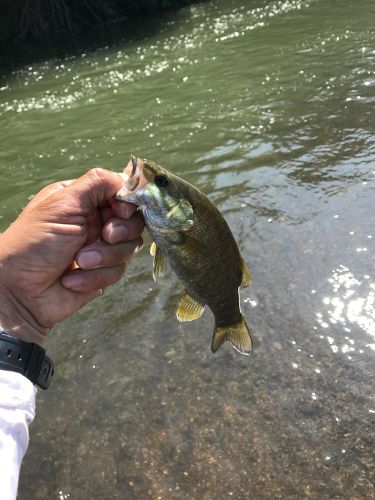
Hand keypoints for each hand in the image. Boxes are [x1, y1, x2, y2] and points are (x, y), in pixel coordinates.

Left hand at [0, 168, 143, 344]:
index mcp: (84, 200)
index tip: (120, 211)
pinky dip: (95, 277)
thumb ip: (97, 184)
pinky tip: (71, 280)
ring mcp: (100, 248)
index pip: (122, 193)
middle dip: (120, 231)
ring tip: (80, 261)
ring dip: (104, 257)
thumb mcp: (63, 204)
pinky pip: (118, 272)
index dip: (128, 203)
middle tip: (105, 236)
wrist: (20, 291)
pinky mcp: (102, 273)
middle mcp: (94, 221)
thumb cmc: (34, 242)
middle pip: (134, 221)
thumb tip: (128, 179)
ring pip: (129, 247)